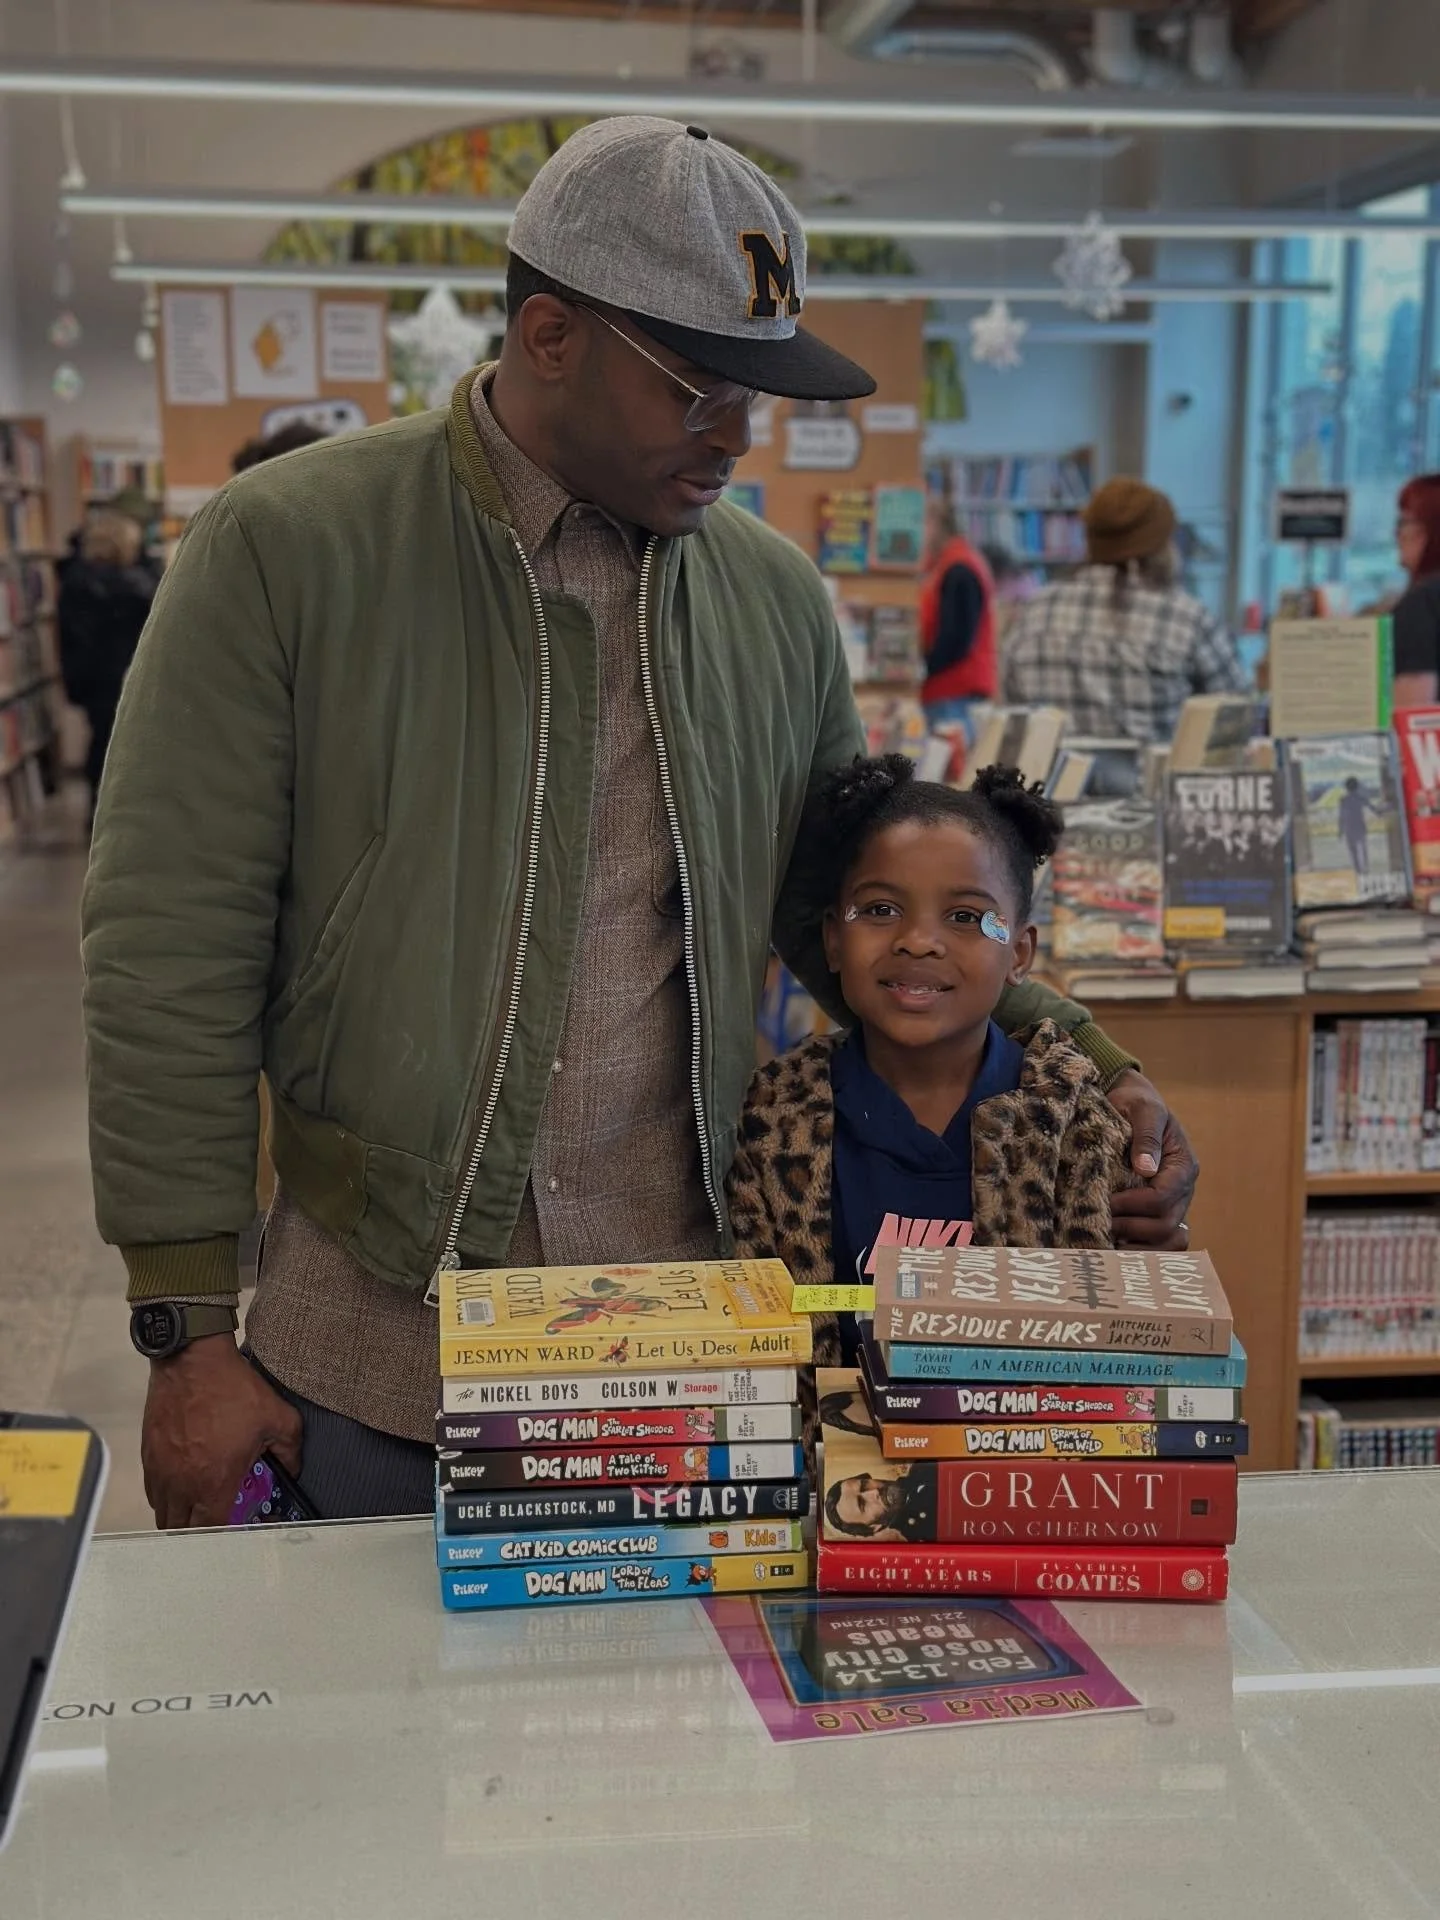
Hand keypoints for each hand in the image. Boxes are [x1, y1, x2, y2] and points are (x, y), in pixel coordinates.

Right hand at [141, 1336, 302, 1529]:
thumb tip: (293, 1471)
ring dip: (180, 1517)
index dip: (224, 1537)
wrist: (192, 1359)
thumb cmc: (232, 1388)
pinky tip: (183, 1486)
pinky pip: (153, 1491)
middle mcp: (181, 1483)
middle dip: (201, 1533)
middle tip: (218, 1522)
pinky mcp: (148, 1455)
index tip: (236, 1531)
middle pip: (182, 1530)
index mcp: (213, 1481)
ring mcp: (160, 1470)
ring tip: (200, 1507)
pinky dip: (166, 1497)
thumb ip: (290, 1452)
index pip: (211, 1531)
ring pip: (164, 1513)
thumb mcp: (278, 1418)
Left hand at [1105, 1069, 1198, 1251]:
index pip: (1163, 1196)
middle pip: (1166, 1224)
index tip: (1107, 1201)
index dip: (1134, 1204)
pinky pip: (1161, 1244)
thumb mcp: (1142, 1109)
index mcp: (1182, 1165)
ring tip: (1110, 1241)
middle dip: (1132, 1227)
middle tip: (1101, 1223)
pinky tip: (1117, 1247)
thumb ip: (1145, 1135)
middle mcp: (1183, 1189)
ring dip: (1140, 1246)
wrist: (1129, 1105)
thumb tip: (1146, 1168)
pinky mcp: (1158, 1213)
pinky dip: (1143, 1251)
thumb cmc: (1135, 1104)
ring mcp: (1173, 1205)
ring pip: (1169, 1241)